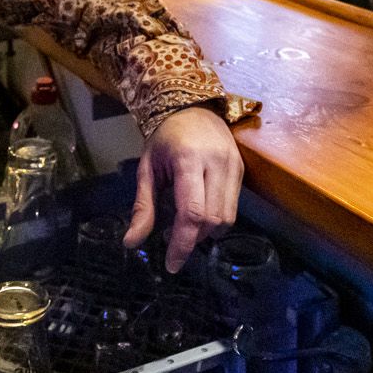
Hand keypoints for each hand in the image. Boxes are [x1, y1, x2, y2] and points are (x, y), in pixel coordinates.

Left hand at [125, 105, 243, 273]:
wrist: (193, 107)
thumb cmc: (164, 139)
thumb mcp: (147, 169)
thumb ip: (143, 207)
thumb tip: (131, 243)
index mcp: (188, 159)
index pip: (192, 212)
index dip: (183, 243)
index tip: (171, 265)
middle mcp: (216, 163)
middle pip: (212, 220)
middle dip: (193, 239)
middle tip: (174, 241)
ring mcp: (233, 166)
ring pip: (227, 218)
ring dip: (207, 233)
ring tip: (187, 227)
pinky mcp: (241, 170)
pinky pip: (233, 208)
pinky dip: (217, 221)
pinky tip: (201, 215)